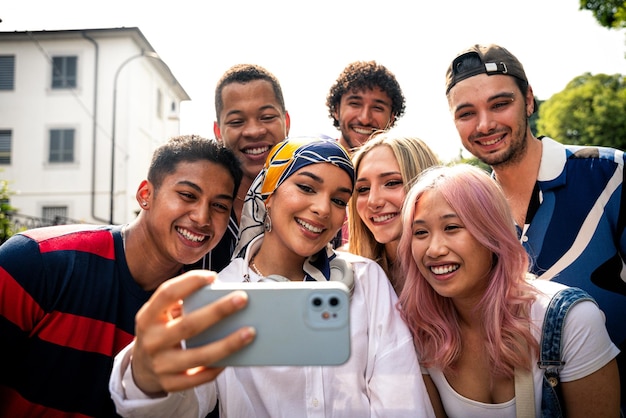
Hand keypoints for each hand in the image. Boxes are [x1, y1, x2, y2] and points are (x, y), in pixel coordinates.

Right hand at [130, 270, 254, 393]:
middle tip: (243, 299)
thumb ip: (183, 303)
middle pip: (189, 325)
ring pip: (199, 355)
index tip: (213, 276)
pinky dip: (219, 366)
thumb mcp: (161, 315)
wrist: (140, 369)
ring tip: (250, 332)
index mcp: (147, 316)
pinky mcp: (170, 384)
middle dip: (218, 311)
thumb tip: (222, 294)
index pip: (167, 294)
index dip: (189, 282)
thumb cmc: (161, 331)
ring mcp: (160, 365)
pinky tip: (237, 355)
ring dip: (228, 344)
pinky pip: (200, 377)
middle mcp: (151, 341)